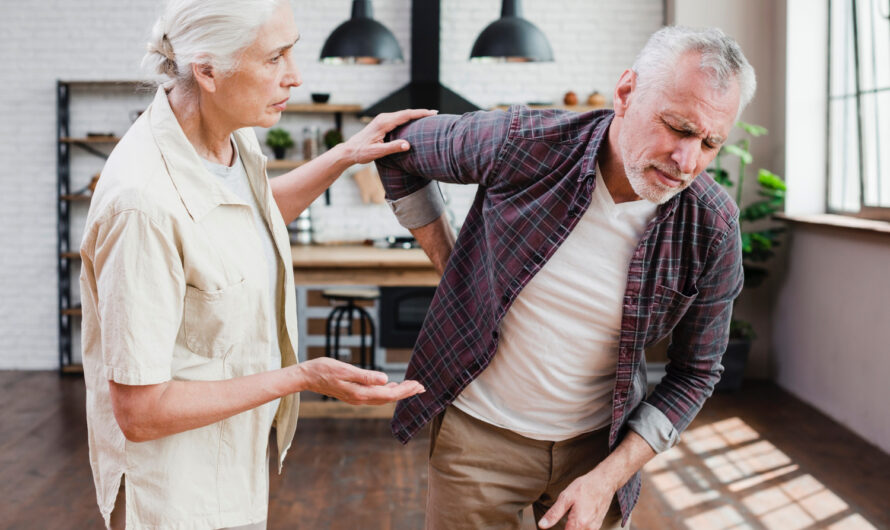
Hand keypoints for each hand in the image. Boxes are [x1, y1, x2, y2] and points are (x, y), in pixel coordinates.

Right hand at [296, 357, 424, 404]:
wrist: (307, 377)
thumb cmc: (324, 369)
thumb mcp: (346, 370)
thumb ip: (366, 376)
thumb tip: (385, 380)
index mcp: (361, 393)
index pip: (389, 393)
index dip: (405, 390)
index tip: (418, 385)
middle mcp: (360, 398)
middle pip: (388, 398)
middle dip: (405, 392)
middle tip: (421, 386)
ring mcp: (356, 398)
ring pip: (382, 398)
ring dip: (397, 392)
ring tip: (410, 386)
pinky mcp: (353, 395)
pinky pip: (374, 396)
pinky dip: (386, 392)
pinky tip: (390, 386)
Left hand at [342, 108, 437, 163]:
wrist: (349, 150)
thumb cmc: (362, 152)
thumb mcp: (377, 152)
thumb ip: (392, 148)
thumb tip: (408, 145)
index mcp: (384, 123)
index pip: (406, 115)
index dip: (420, 113)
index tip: (432, 113)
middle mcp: (383, 118)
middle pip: (406, 113)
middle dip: (421, 112)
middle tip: (435, 114)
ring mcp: (382, 119)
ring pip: (402, 115)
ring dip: (415, 115)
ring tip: (428, 117)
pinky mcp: (382, 123)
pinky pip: (398, 118)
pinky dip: (408, 118)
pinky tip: (414, 122)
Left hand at [538, 470, 617, 529]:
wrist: (604, 482)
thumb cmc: (585, 487)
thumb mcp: (566, 497)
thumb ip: (553, 514)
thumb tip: (542, 525)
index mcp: (578, 523)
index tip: (552, 525)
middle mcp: (588, 529)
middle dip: (565, 528)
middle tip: (563, 518)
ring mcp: (594, 528)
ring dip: (572, 528)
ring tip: (569, 517)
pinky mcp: (597, 525)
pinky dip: (579, 527)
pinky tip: (576, 518)